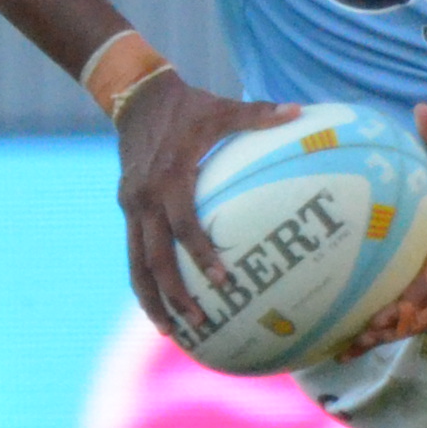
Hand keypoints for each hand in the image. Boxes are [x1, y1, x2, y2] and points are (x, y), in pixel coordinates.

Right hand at [114, 68, 298, 332]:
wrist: (135, 96)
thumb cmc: (186, 105)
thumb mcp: (221, 107)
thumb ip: (258, 114)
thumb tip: (299, 112)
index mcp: (168, 178)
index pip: (183, 225)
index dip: (200, 253)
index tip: (221, 279)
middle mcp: (144, 198)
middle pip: (154, 258)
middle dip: (174, 294)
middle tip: (200, 321)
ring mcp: (131, 206)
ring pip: (136, 264)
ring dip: (151, 298)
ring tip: (170, 331)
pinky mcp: (127, 208)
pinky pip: (134, 252)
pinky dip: (144, 280)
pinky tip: (158, 304)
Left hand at [345, 101, 426, 351]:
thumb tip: (421, 110)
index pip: (426, 291)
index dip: (403, 310)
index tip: (378, 323)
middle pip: (414, 318)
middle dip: (383, 335)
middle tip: (346, 348)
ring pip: (411, 317)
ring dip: (382, 335)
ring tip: (344, 351)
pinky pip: (410, 303)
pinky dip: (388, 318)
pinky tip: (358, 325)